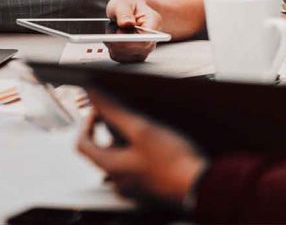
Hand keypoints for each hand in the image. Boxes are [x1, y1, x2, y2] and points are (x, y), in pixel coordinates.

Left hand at [77, 92, 206, 206]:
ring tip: (147, 128)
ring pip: (121, 160)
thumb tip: (93, 94)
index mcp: (111, 167)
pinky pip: (137, 170)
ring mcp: (135, 189)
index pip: (83, 144)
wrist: (202, 187)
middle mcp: (119, 182)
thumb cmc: (173, 162)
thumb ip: (114, 110)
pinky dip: (141, 155)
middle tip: (128, 116)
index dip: (88, 123)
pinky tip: (160, 145)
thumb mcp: (142, 129)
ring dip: (128, 142)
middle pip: (102, 151)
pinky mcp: (151, 191)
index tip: (101, 110)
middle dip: (112, 130)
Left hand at [105, 0, 161, 63]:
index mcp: (154, 23)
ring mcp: (143, 51)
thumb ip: (124, 12)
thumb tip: (126, 23)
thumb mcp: (124, 2)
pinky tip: (114, 36)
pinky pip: (117, 56)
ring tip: (115, 27)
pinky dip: (111, 46)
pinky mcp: (133, 56)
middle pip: (130, 50)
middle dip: (115, 38)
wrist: (134, 10)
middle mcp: (151, 40)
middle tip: (113, 24)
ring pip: (121, 54)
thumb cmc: (130, 6)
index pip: (144, 41)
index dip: (129, 41)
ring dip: (111, 42)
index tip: (116, 34)